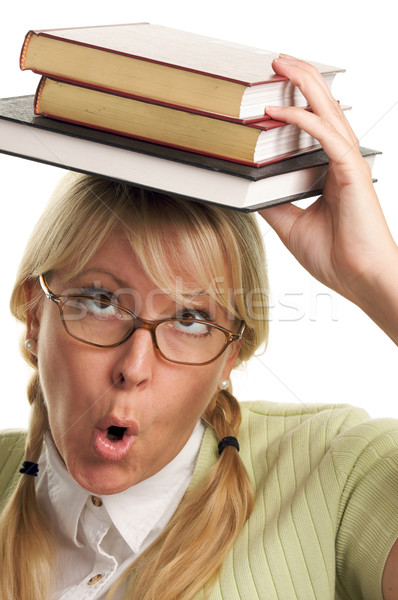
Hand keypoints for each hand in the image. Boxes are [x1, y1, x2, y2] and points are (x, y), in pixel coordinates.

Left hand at [259, 55, 397, 344]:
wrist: (359, 279)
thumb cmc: (335, 257)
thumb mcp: (291, 225)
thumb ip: (274, 202)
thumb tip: (249, 188)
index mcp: (329, 173)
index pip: (312, 129)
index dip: (293, 106)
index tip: (268, 94)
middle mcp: (340, 163)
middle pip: (321, 111)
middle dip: (300, 83)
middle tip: (275, 63)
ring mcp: (348, 166)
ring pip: (327, 114)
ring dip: (304, 86)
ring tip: (281, 65)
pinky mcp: (351, 173)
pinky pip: (327, 138)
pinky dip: (304, 121)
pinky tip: (280, 111)